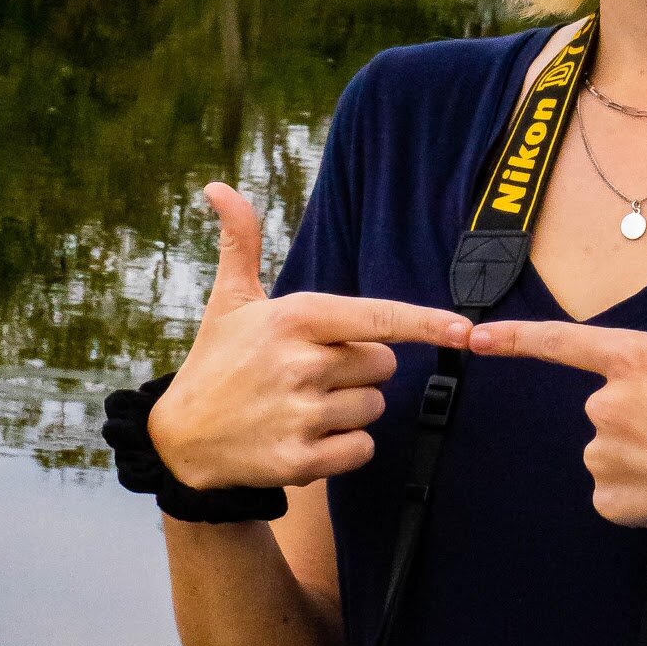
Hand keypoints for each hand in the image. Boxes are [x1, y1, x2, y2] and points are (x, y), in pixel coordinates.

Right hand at [149, 183, 469, 491]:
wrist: (181, 440)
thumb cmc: (217, 361)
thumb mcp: (229, 301)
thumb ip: (241, 242)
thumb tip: (218, 186)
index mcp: (294, 319)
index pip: (376, 317)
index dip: (425, 322)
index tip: (464, 328)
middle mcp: (301, 364)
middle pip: (383, 365)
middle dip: (360, 369)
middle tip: (312, 373)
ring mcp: (301, 414)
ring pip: (374, 407)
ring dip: (350, 409)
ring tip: (302, 404)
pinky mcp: (301, 459)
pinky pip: (362, 448)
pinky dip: (345, 447)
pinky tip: (307, 436)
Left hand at [468, 236, 646, 597]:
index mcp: (633, 361)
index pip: (562, 342)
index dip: (516, 338)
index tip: (476, 337)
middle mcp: (606, 406)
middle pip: (606, 402)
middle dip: (639, 410)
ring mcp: (603, 455)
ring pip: (610, 445)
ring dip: (639, 450)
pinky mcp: (608, 499)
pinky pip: (614, 487)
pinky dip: (639, 488)